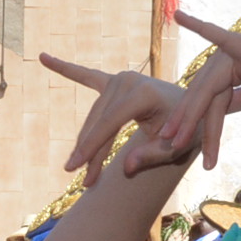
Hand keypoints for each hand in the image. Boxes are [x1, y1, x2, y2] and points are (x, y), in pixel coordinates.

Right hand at [37, 54, 194, 184]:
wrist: (196, 107)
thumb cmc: (187, 129)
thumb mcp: (176, 148)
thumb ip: (152, 156)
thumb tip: (124, 167)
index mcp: (142, 93)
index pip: (109, 124)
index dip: (92, 148)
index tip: (76, 168)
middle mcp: (127, 81)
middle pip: (99, 123)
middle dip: (91, 153)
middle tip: (85, 183)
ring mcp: (119, 79)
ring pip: (94, 117)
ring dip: (87, 143)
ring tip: (77, 169)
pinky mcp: (114, 82)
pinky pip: (86, 76)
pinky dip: (67, 69)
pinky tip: (44, 58)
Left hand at [154, 13, 240, 168]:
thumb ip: (234, 102)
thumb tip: (216, 115)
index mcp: (224, 69)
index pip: (203, 101)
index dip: (190, 123)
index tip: (174, 145)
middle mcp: (223, 58)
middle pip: (200, 97)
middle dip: (184, 123)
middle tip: (168, 146)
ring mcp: (232, 51)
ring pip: (207, 91)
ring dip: (192, 117)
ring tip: (180, 142)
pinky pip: (220, 38)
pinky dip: (201, 28)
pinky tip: (180, 17)